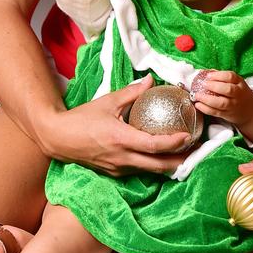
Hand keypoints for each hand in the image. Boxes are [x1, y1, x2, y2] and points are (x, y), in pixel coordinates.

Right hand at [42, 75, 192, 176]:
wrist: (58, 138)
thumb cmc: (82, 118)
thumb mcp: (108, 101)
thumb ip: (132, 92)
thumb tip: (151, 80)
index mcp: (121, 139)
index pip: (154, 146)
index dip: (174, 143)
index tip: (189, 136)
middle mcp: (122, 158)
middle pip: (157, 165)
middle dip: (179, 160)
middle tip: (194, 150)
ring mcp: (118, 168)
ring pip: (149, 170)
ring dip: (167, 164)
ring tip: (183, 152)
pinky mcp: (114, 172)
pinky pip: (139, 170)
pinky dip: (153, 164)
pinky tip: (160, 155)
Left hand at [191, 70, 252, 138]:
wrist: (250, 110)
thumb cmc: (239, 93)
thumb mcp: (235, 82)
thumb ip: (222, 77)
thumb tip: (205, 72)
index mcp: (239, 83)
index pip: (230, 77)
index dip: (218, 75)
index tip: (208, 75)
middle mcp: (237, 94)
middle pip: (227, 89)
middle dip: (214, 86)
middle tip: (203, 84)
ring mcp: (233, 105)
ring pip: (221, 103)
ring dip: (207, 99)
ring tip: (197, 95)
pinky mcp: (227, 114)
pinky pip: (216, 112)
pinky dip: (206, 109)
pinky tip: (198, 104)